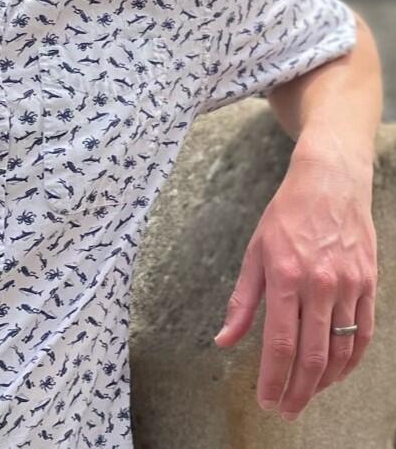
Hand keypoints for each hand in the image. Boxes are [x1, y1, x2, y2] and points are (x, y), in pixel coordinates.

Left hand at [212, 147, 376, 420]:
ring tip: (306, 394)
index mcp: (285, 274)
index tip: (266, 401)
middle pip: (312, 355)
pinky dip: (350, 362)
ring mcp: (348, 286)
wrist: (330, 182)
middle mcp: (319, 284)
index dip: (273, 379)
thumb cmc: (287, 214)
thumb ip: (242, 300)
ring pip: (340, 351)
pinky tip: (335, 373)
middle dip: (298, 391)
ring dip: (323, 382)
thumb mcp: (255, 250)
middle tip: (286, 410)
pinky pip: (362, 335)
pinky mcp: (368, 285)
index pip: (280, 343)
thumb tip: (224, 338)